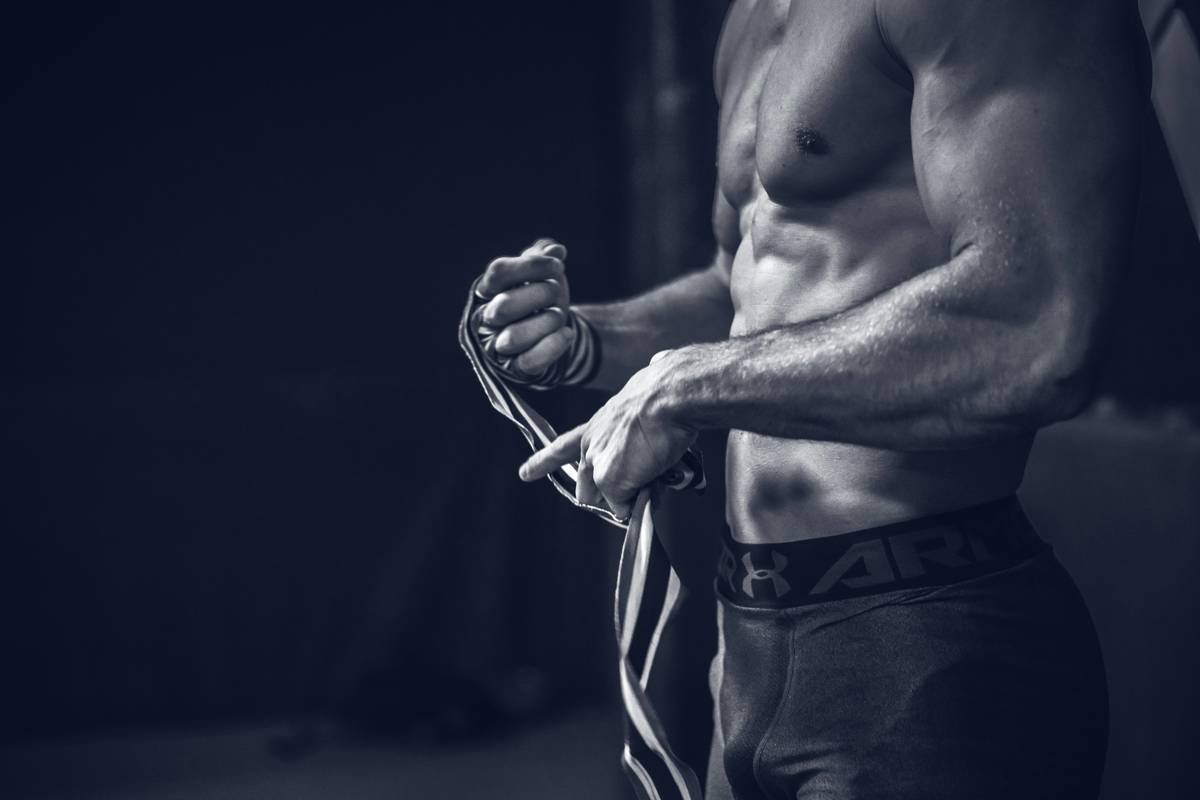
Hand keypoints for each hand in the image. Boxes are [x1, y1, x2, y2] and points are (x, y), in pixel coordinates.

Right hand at [474, 238, 572, 376]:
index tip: (558, 264)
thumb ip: (542, 257)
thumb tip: (554, 249)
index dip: (531, 265)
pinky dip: (552, 346)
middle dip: (540, 294)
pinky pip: (529, 361)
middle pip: (503, 307)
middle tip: (556, 292)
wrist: (551, 333)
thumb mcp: (540, 274)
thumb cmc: (540, 298)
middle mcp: (485, 319)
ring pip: (513, 338)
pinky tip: (567, 333)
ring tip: (560, 315)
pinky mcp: (515, 369)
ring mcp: (497, 347)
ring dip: (546, 322)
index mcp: (486, 290)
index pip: (498, 272)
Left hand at [517, 351, 695, 517]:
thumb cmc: (661, 400)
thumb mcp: (638, 418)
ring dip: (628, 499)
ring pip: (608, 500)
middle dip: (604, 496)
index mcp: (595, 427)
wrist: (667, 397)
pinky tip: (656, 483)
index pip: (562, 448)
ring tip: (654, 477)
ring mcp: (597, 465)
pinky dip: (642, 503)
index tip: (524, 474)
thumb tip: (646, 456)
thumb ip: (633, 437)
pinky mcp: (610, 481)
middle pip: (586, 489)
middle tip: (633, 489)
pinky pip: (626, 508)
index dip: (542, 463)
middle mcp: (590, 446)